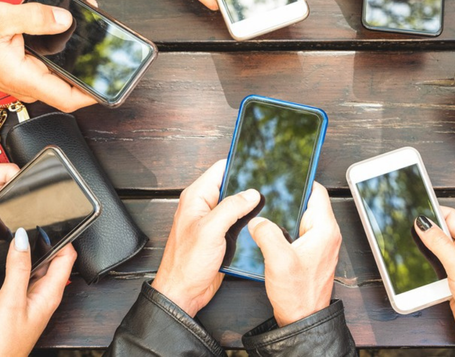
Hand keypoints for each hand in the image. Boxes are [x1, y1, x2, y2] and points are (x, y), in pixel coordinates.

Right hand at [0, 0, 96, 111]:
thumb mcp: (0, 18)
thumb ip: (35, 17)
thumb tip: (65, 19)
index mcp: (24, 78)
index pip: (68, 98)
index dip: (93, 93)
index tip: (111, 81)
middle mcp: (29, 83)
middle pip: (71, 78)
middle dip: (89, 55)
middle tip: (100, 31)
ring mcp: (28, 77)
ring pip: (61, 66)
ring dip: (75, 42)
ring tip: (83, 12)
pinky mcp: (27, 67)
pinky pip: (51, 58)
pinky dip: (60, 38)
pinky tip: (63, 16)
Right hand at [0, 228, 76, 355]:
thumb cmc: (4, 343)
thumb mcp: (11, 299)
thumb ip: (18, 268)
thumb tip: (23, 239)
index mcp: (51, 293)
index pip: (67, 257)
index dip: (63, 237)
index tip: (52, 221)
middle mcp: (44, 294)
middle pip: (52, 260)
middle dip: (44, 242)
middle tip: (31, 225)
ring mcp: (30, 298)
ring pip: (36, 268)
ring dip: (30, 254)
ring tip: (17, 239)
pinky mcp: (16, 302)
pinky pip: (22, 278)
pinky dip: (17, 266)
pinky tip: (6, 261)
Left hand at [151, 160, 261, 316]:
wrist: (184, 292)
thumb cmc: (187, 263)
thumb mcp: (210, 230)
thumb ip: (231, 208)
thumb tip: (252, 193)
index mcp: (196, 197)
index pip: (221, 169)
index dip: (239, 164)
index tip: (258, 161)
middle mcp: (204, 206)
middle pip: (232, 186)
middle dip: (249, 186)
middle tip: (270, 186)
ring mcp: (213, 222)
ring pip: (238, 205)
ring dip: (250, 206)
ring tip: (269, 205)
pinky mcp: (221, 236)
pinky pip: (238, 222)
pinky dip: (249, 222)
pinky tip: (260, 223)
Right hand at [248, 183, 340, 326]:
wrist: (302, 319)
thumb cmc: (297, 294)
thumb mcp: (278, 260)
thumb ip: (267, 233)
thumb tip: (257, 220)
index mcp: (325, 229)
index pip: (317, 192)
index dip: (301, 180)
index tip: (286, 173)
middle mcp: (327, 234)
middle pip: (309, 203)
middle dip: (290, 197)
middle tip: (270, 193)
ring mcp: (321, 244)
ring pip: (303, 217)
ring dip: (287, 214)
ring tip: (268, 212)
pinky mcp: (312, 253)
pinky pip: (300, 231)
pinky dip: (287, 228)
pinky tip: (272, 232)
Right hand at [414, 207, 454, 356]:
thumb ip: (441, 244)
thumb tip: (424, 223)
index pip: (452, 217)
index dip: (433, 211)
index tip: (413, 209)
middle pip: (442, 234)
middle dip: (425, 232)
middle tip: (405, 229)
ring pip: (437, 253)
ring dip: (424, 253)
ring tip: (409, 251)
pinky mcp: (453, 285)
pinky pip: (435, 271)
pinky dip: (425, 271)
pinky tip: (418, 273)